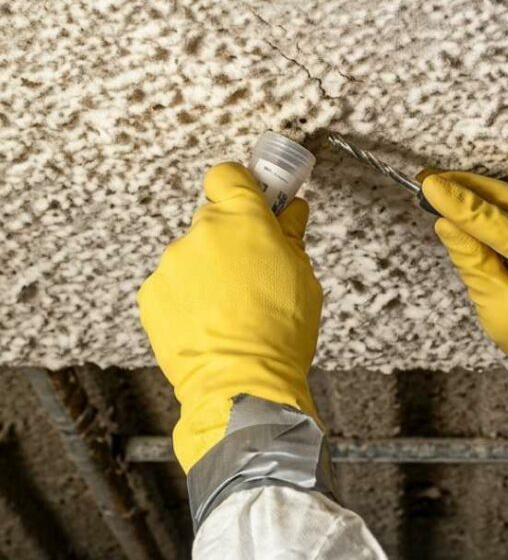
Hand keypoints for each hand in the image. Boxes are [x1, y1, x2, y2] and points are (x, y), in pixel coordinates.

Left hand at [138, 163, 321, 471]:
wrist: (242, 384)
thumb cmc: (280, 333)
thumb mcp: (303, 279)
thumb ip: (290, 238)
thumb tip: (291, 212)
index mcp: (243, 220)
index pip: (229, 175)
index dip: (242, 188)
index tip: (257, 203)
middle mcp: (201, 233)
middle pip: (213, 221)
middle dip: (232, 242)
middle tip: (254, 276)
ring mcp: (171, 264)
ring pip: (193, 257)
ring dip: (209, 274)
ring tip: (232, 312)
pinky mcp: (152, 294)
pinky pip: (173, 286)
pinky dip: (189, 300)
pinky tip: (211, 326)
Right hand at [421, 172, 507, 448]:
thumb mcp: (498, 308)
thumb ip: (472, 260)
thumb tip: (445, 222)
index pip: (499, 224)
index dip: (460, 204)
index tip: (427, 184)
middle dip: (468, 188)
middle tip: (427, 179)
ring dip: (484, 193)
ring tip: (445, 190)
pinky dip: (504, 204)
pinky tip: (476, 206)